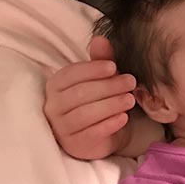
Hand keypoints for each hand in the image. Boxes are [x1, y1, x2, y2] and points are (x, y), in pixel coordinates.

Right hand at [43, 36, 136, 158]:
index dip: (93, 69)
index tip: (114, 67)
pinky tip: (123, 117)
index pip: (70, 74)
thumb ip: (101, 59)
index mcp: (56, 85)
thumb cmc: (100, 100)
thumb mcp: (101, 78)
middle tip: (131, 82)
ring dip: (111, 105)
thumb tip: (101, 38)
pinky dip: (109, 124)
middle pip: (80, 94)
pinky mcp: (74, 145)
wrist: (106, 132)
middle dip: (108, 86)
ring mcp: (61, 128)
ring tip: (130, 99)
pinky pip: (91, 134)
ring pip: (85, 114)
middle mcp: (53, 106)